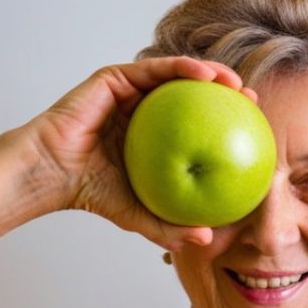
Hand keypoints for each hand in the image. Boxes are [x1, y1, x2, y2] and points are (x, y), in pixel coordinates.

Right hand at [21, 57, 257, 250]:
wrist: (52, 174)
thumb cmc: (91, 193)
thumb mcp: (139, 215)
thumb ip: (170, 227)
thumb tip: (206, 239)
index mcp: (156, 136)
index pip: (199, 124)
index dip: (227, 122)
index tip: (255, 128)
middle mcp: (146, 110)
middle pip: (194, 95)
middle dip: (227, 92)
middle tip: (254, 100)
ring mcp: (131, 91)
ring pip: (178, 75)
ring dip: (212, 73)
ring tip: (236, 83)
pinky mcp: (115, 78)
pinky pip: (156, 68)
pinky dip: (183, 68)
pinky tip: (207, 76)